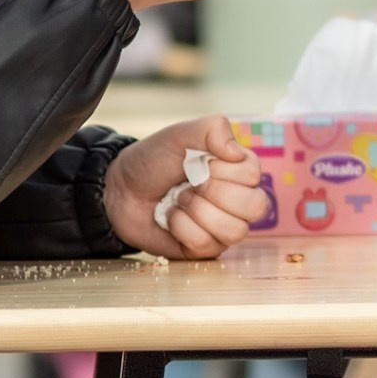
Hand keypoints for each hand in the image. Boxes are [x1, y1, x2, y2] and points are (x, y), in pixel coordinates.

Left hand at [104, 115, 269, 257]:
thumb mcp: (180, 134)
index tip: (201, 164)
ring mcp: (223, 226)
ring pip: (236, 231)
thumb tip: (237, 153)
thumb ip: (213, 129)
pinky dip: (183, 228)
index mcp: (237, 170)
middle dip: (215, 193)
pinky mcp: (205, 248)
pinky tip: (172, 217)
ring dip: (199, 212)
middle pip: (256, 206)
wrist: (121, 189)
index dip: (224, 170)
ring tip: (180, 201)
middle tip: (190, 185)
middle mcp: (237, 200)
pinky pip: (207, 245)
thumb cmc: (152, 160)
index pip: (254, 174)